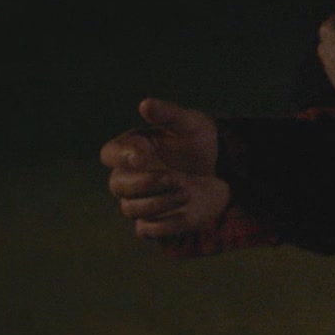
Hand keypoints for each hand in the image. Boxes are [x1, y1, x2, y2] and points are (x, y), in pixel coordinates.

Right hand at [100, 98, 229, 239]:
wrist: (224, 168)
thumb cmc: (199, 141)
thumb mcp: (189, 123)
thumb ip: (168, 114)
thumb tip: (145, 104)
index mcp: (131, 149)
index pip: (110, 154)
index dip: (122, 156)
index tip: (143, 155)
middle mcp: (130, 177)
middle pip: (118, 185)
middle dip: (144, 183)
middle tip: (173, 178)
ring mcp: (141, 200)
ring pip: (131, 209)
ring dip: (158, 202)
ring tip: (187, 191)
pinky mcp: (156, 221)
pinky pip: (146, 230)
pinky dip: (163, 224)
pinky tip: (185, 211)